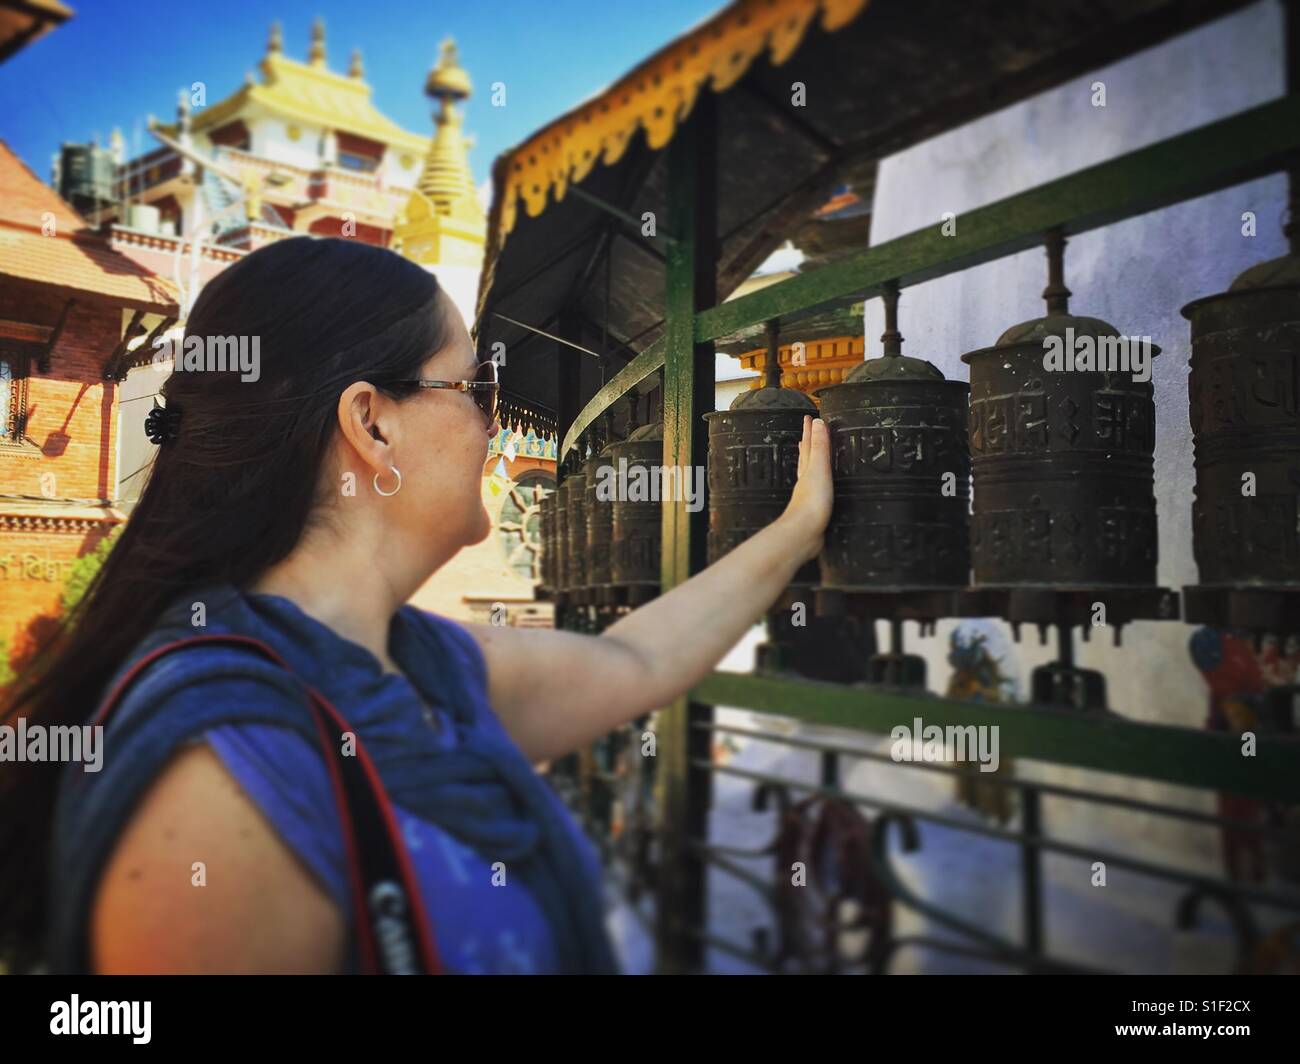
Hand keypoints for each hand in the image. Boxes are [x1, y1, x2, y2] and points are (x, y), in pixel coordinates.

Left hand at [781, 414, 832, 563]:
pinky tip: (820, 487)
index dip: (810, 431)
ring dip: (810, 462)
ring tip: (811, 455)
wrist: (804, 534)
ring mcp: (808, 495)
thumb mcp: (819, 469)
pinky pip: (816, 490)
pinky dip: (817, 483)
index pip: (808, 445)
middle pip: (805, 457)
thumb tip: (818, 423)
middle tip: (809, 431)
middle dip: (808, 443)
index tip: (810, 417)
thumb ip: (819, 447)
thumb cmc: (811, 504)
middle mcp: (805, 480)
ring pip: (808, 473)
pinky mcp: (814, 509)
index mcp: (807, 470)